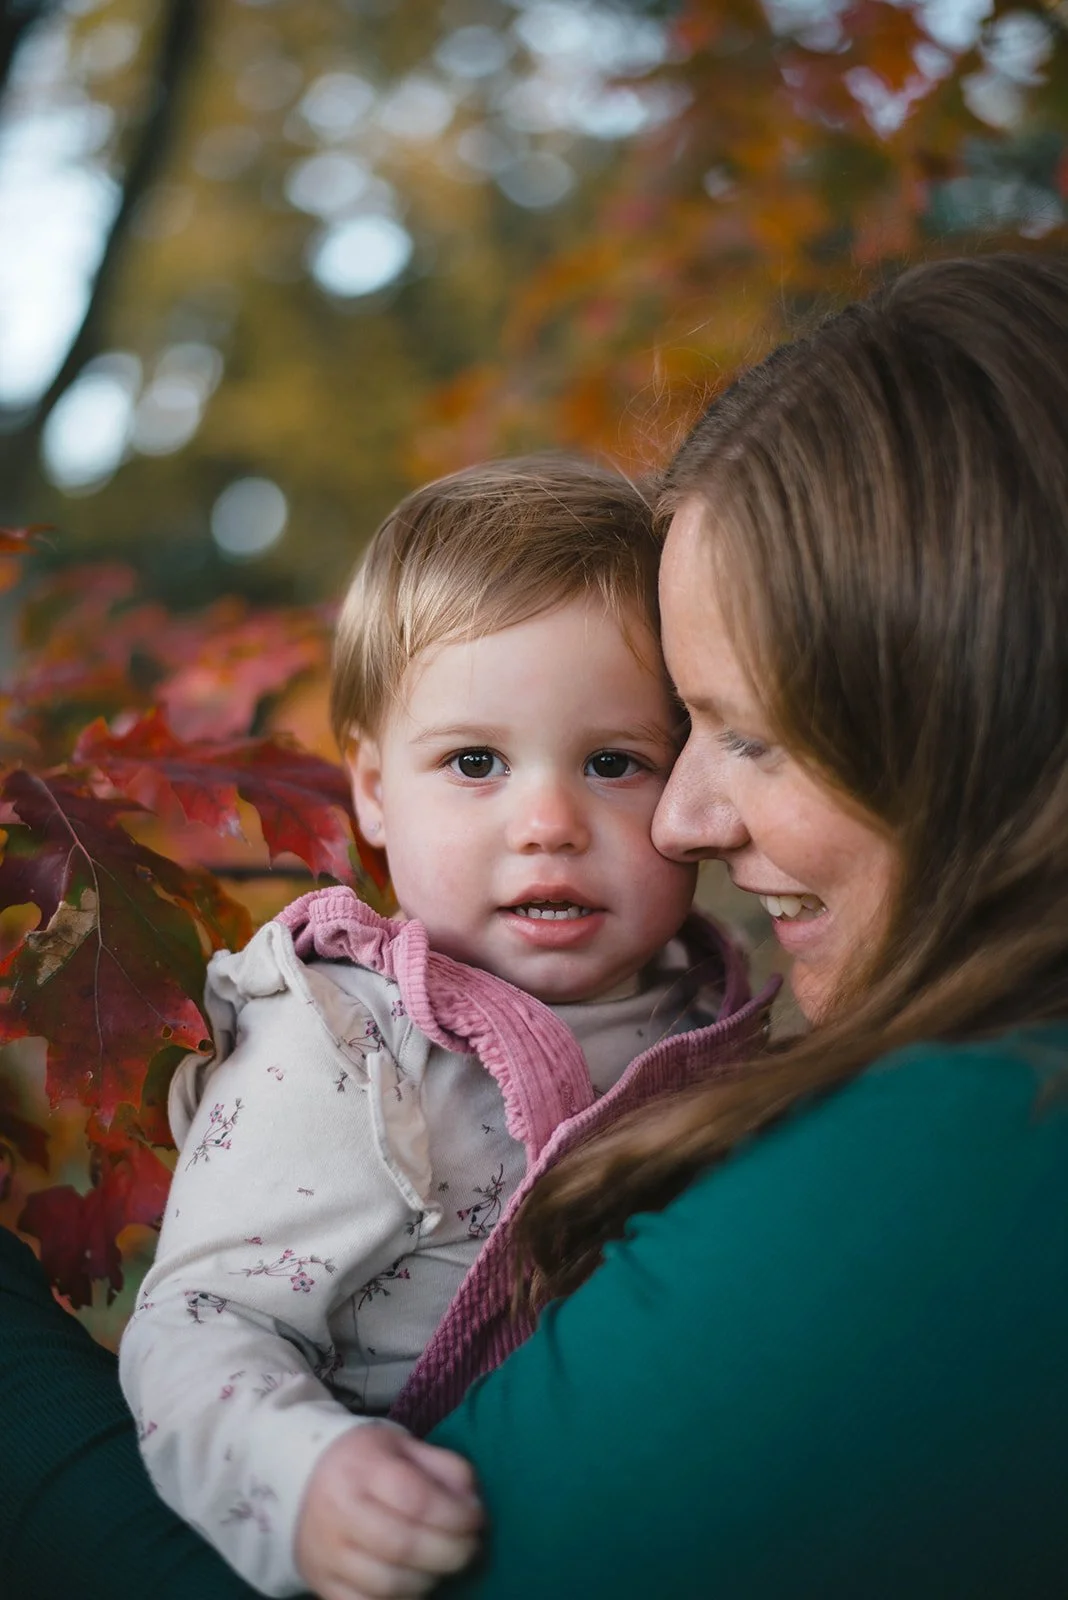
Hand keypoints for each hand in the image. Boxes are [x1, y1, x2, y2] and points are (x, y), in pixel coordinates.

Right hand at [295, 1424, 482, 1599]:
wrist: (306, 1477)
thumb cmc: (368, 1461)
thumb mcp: (405, 1447)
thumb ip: (444, 1467)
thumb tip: (472, 1504)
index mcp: (361, 1467)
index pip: (414, 1498)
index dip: (454, 1515)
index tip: (476, 1520)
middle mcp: (338, 1511)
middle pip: (402, 1546)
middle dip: (449, 1553)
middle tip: (471, 1549)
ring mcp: (326, 1552)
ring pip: (386, 1584)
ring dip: (428, 1580)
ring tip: (445, 1565)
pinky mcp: (320, 1583)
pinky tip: (417, 1584)